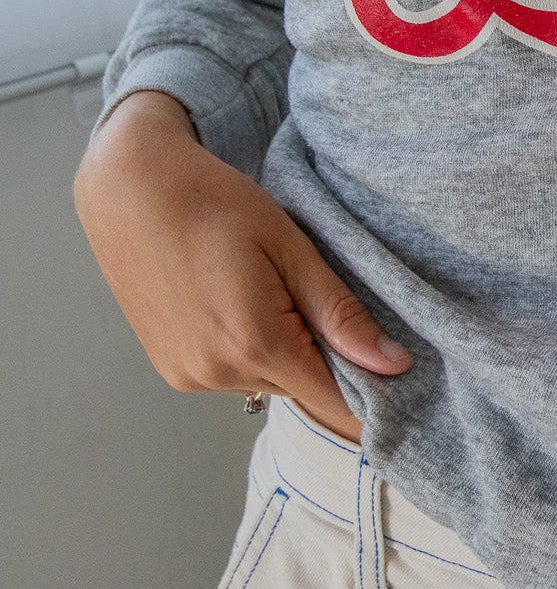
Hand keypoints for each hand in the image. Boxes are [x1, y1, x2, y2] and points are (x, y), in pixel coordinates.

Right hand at [73, 90, 411, 440]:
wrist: (131, 189)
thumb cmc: (212, 202)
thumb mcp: (290, 247)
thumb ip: (341, 313)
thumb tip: (394, 365)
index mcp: (255, 344)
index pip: (334, 400)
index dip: (367, 385)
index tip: (382, 358)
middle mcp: (218, 374)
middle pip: (301, 388)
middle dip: (321, 354)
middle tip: (308, 292)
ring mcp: (190, 376)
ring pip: (268, 382)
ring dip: (282, 351)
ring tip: (263, 289)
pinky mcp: (173, 370)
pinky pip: (233, 375)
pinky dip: (248, 350)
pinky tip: (235, 301)